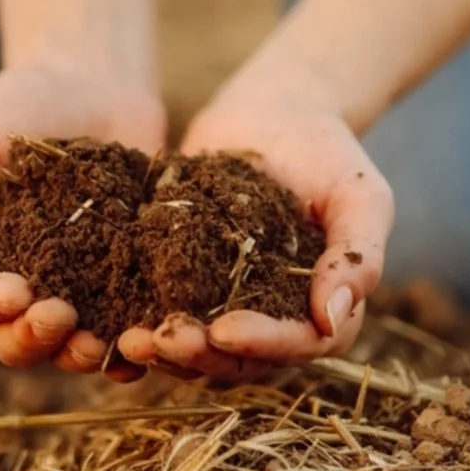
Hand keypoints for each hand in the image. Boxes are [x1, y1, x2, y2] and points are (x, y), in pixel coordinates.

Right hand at [0, 65, 164, 379]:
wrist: (93, 83)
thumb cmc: (14, 107)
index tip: (14, 291)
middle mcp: (21, 289)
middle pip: (17, 341)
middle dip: (34, 339)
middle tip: (59, 316)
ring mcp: (77, 292)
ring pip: (70, 346)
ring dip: (80, 354)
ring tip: (99, 343)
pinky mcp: (127, 285)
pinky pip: (127, 329)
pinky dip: (134, 344)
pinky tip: (146, 340)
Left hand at [118, 63, 391, 378]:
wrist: (274, 111)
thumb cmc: (328, 151)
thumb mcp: (360, 195)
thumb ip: (357, 255)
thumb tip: (334, 317)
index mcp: (325, 312)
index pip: (298, 344)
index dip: (262, 344)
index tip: (223, 329)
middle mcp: (275, 321)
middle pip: (240, 359)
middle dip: (200, 355)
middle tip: (162, 341)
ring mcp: (227, 306)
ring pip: (197, 349)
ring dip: (164, 352)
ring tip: (129, 340)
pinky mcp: (185, 284)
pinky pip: (162, 314)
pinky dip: (138, 321)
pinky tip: (109, 318)